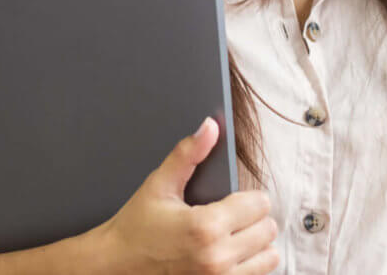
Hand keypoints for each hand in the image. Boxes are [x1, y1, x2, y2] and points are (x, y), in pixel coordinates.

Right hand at [89, 117, 279, 274]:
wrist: (118, 264)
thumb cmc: (137, 226)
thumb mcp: (159, 185)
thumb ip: (188, 154)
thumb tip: (210, 127)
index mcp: (205, 226)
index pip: (259, 204)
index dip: (247, 196)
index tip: (231, 198)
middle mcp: (217, 257)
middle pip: (268, 229)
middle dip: (252, 218)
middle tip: (229, 215)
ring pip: (268, 255)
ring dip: (256, 243)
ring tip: (232, 235)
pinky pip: (258, 274)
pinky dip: (251, 263)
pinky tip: (231, 253)